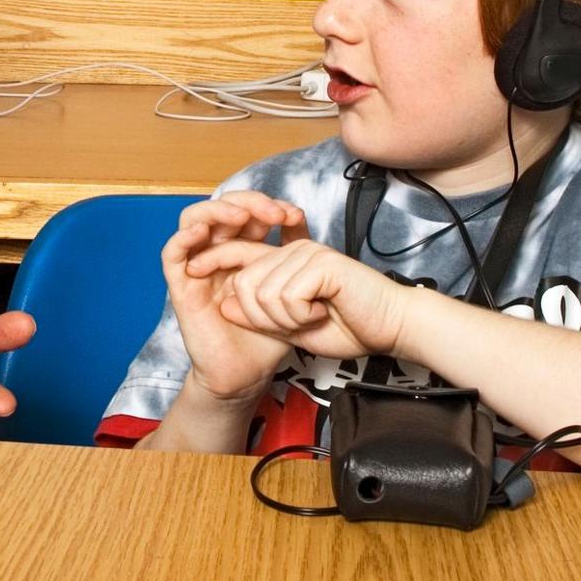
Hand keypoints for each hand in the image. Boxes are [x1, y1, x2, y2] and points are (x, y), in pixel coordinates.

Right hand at [161, 192, 301, 400]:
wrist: (247, 374)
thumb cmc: (268, 333)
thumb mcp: (288, 287)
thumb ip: (292, 253)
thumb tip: (300, 217)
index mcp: (241, 249)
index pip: (246, 210)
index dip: (267, 204)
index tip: (294, 216)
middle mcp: (216, 253)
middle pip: (221, 208)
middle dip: (248, 202)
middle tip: (274, 214)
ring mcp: (197, 268)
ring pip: (192, 220)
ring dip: (216, 212)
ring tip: (241, 218)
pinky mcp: (180, 288)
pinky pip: (171, 255)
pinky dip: (183, 237)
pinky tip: (202, 232)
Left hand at [187, 232, 411, 361]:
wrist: (388, 330)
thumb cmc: (347, 327)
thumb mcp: (291, 326)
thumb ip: (259, 315)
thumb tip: (224, 305)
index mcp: (284, 260)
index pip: (236, 255)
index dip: (211, 259)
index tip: (192, 271)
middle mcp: (293, 250)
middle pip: (243, 283)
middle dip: (260, 316)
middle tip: (297, 323)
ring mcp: (307, 252)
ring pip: (261, 292)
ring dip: (285, 319)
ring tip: (314, 318)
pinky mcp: (321, 262)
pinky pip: (286, 296)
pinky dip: (301, 316)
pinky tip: (323, 313)